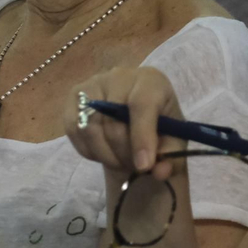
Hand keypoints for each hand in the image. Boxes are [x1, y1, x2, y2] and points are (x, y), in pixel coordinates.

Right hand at [65, 67, 188, 181]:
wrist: (135, 122)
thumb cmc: (160, 129)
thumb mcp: (174, 144)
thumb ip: (171, 158)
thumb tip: (159, 171)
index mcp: (151, 81)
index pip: (141, 105)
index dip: (141, 137)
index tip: (144, 166)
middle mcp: (119, 75)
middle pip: (113, 121)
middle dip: (124, 153)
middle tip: (134, 167)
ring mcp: (93, 84)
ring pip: (90, 128)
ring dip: (105, 155)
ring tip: (120, 161)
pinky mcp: (74, 96)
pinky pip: (74, 129)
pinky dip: (88, 150)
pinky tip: (103, 153)